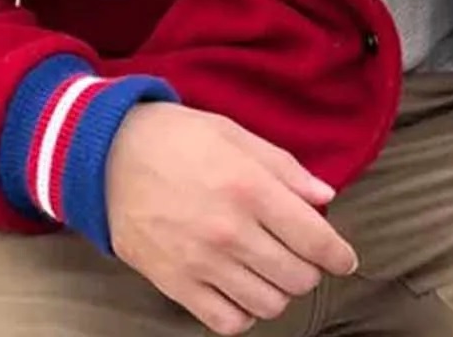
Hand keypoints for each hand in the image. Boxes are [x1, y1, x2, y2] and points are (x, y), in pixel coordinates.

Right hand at [105, 103, 358, 335]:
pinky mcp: (175, 284)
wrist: (108, 154)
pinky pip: (228, 322)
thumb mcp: (235, 134)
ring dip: (279, 289)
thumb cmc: (177, 137)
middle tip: (299, 252)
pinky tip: (240, 286)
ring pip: (269, 304)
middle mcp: (231, 231)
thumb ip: (284, 168)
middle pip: (298, 277)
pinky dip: (243, 311)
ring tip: (269, 267)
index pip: (315, 239)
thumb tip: (325, 197)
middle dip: (309, 268)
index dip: (339, 254)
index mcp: (250, 187)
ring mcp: (202, 262)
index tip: (345, 259)